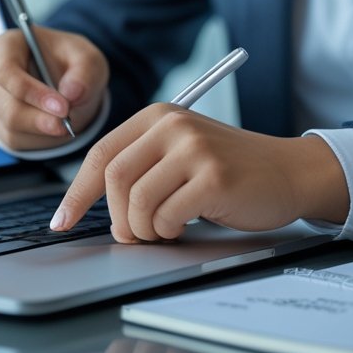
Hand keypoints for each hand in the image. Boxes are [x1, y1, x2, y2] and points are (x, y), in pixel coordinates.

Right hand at [0, 26, 108, 149]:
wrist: (67, 81)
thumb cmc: (73, 62)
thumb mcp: (87, 58)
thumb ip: (85, 71)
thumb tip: (71, 94)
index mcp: (7, 47)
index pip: (6, 71)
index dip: (32, 92)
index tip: (63, 107)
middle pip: (6, 106)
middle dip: (39, 119)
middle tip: (67, 125)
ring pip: (10, 126)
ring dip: (43, 131)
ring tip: (68, 122)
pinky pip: (15, 140)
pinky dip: (40, 139)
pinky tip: (56, 127)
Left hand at [49, 104, 349, 240]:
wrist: (290, 172)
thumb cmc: (231, 171)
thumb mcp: (181, 153)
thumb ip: (142, 165)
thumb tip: (93, 202)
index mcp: (158, 116)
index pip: (100, 154)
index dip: (77, 192)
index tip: (63, 220)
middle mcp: (174, 125)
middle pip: (114, 177)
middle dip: (115, 218)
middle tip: (131, 236)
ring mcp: (195, 149)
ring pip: (138, 200)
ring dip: (143, 229)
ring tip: (163, 231)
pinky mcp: (213, 177)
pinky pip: (168, 215)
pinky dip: (169, 231)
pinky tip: (185, 226)